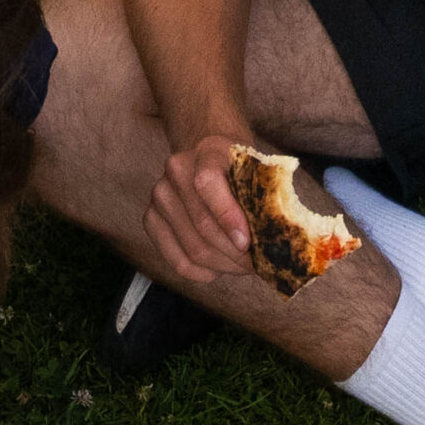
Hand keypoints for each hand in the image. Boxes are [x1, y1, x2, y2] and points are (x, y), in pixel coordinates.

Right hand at [145, 129, 252, 283]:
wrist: (208, 158)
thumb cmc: (238, 170)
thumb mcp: (254, 171)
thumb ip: (262, 198)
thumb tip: (274, 239)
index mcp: (206, 151)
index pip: (207, 184)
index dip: (227, 217)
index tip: (247, 244)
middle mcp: (176, 170)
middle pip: (204, 226)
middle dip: (234, 254)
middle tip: (256, 266)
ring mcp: (160, 195)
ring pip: (193, 248)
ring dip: (223, 266)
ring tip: (241, 267)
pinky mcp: (150, 219)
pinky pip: (177, 261)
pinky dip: (201, 273)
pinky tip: (218, 270)